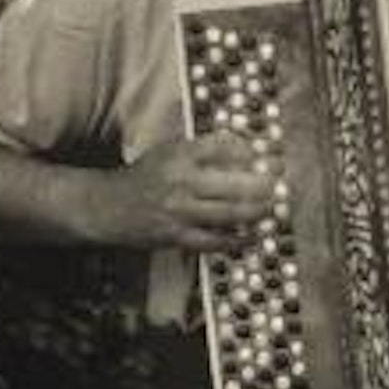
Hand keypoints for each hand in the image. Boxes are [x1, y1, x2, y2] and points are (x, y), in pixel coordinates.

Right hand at [91, 132, 272, 250]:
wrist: (108, 206)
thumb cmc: (146, 175)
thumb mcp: (170, 151)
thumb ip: (205, 149)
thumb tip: (245, 147)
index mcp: (180, 155)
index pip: (224, 148)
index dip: (251, 152)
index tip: (267, 156)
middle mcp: (181, 181)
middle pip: (234, 183)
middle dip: (264, 185)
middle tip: (280, 184)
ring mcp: (179, 211)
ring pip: (229, 213)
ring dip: (257, 211)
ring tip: (272, 207)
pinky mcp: (176, 236)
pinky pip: (214, 241)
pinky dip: (237, 240)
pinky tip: (253, 236)